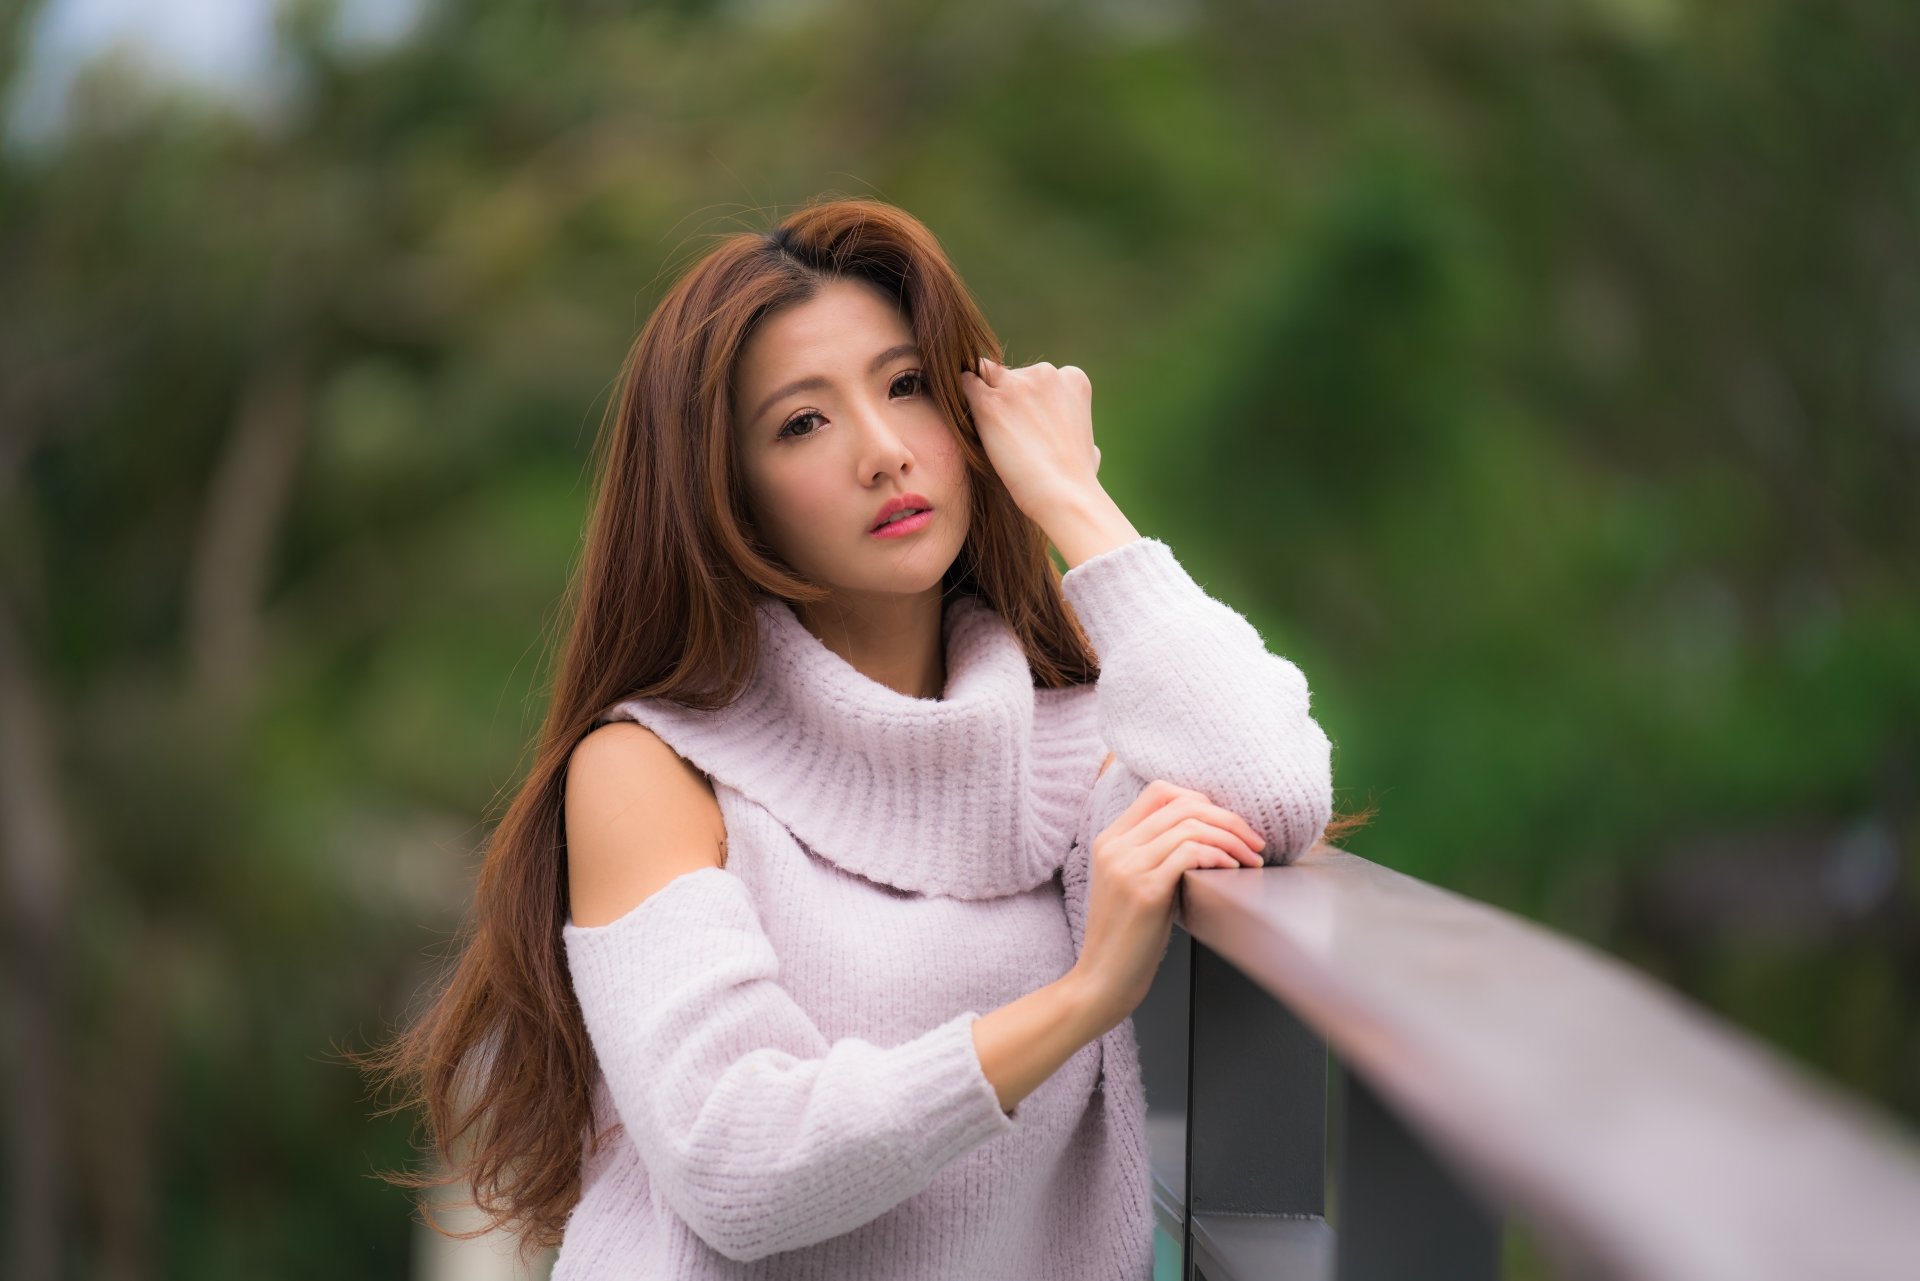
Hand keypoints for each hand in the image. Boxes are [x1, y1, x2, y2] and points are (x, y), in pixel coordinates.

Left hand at [958, 356, 1103, 525]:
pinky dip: (965, 398)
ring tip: (989, 430)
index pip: (1039, 377)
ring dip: (985, 398)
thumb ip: (1077, 432)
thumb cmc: (1078, 477)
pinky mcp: (989, 402)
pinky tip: (969, 421)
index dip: (1030, 400)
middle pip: (1013, 375)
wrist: (1063, 493)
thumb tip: (1085, 449)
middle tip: (1007, 431)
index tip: (1028, 424)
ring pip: (987, 377)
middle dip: (1007, 397)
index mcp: (1073, 378)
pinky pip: (966, 385)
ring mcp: (1016, 385)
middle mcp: (1045, 373)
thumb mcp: (1090, 445)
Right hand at [1068, 779, 1265, 1034]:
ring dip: (1231, 839)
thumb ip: (1157, 855)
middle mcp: (1115, 846)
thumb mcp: (1135, 884)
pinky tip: (1232, 871)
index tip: (1227, 825)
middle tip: (1254, 842)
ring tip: (1250, 860)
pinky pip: (1190, 852)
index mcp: (1110, 839)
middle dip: (1228, 819)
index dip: (1200, 800)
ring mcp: (1127, 866)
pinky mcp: (1144, 889)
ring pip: (1191, 825)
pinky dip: (1219, 856)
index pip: (1160, 791)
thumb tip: (1208, 837)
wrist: (1102, 980)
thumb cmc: (1128, 939)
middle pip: (1182, 804)